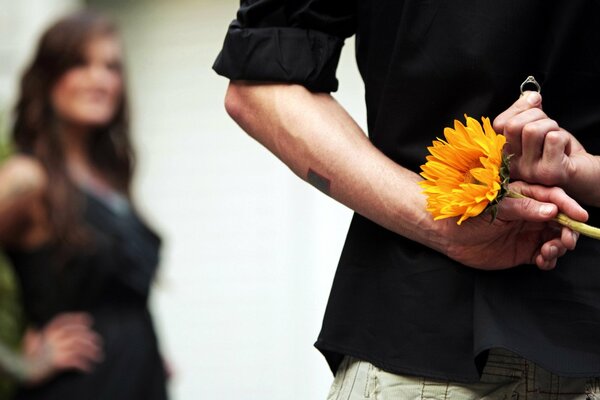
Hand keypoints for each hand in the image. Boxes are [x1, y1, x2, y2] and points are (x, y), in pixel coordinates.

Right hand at [22, 313, 102, 384]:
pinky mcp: (57, 361)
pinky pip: (75, 361)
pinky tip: (88, 368)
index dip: (78, 318)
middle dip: (90, 337)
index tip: (89, 320)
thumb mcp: (32, 343)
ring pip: (79, 346)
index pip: (65, 320)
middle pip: (77, 333)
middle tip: (98, 343)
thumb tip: (33, 328)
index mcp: (48, 332)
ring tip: (98, 355)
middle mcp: (53, 338)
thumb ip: (36, 335)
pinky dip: (83, 364)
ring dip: (91, 351)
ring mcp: (55, 349)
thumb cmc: (28, 357)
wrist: (22, 371)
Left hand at [441, 181, 586, 269]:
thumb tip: (552, 210)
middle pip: (561, 221)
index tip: (580, 217)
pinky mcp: (524, 251)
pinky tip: (542, 260)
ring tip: (548, 251)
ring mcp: (528, 233)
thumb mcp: (496, 206)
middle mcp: (530, 214)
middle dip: (568, 231)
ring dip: (559, 247)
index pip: (554, 198)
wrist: (448, 235)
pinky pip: (545, 256)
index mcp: (525, 196)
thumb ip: (524, 208)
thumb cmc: (468, 214)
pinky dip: (549, 260)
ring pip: (556, 239)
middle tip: (565, 241)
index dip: (569, 206)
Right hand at [493, 92, 599, 204]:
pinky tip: (564, 150)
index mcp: (505, 155)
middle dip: (538, 117)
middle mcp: (513, 166)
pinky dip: (563, 137)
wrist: (584, 173)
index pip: (499, 124)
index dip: (520, 110)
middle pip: (513, 126)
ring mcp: (529, 172)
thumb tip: (531, 96)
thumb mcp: (538, 125)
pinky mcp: (548, 173)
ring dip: (551, 127)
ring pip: (532, 130)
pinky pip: (553, 139)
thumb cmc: (559, 149)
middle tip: (549, 128)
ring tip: (557, 139)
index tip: (536, 111)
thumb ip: (527, 110)